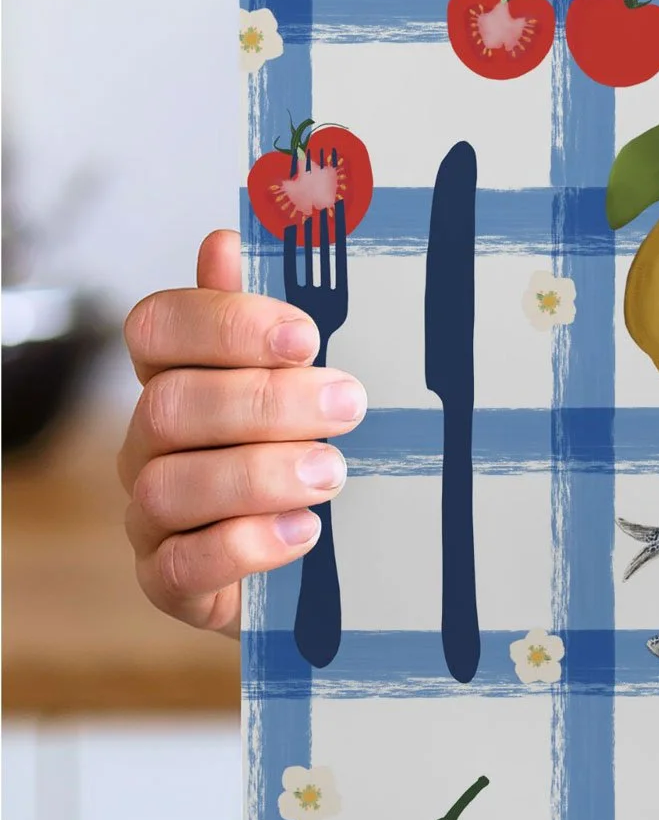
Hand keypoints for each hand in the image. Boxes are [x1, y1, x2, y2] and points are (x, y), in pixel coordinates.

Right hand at [119, 229, 366, 634]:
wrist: (311, 569)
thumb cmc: (303, 456)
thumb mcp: (305, 386)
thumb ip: (267, 323)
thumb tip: (228, 237)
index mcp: (176, 378)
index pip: (157, 328)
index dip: (224, 324)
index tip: (305, 334)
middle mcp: (149, 443)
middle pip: (171, 404)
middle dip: (265, 401)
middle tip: (349, 404)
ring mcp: (153, 516)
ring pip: (170, 485)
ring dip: (258, 474)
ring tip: (333, 473)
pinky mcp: (169, 582)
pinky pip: (181, 566)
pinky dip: (245, 545)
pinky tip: (304, 532)